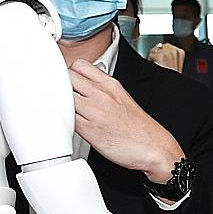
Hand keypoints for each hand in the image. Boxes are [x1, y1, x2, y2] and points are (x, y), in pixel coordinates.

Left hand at [69, 60, 183, 182]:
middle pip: (66, 77)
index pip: (79, 65)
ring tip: (61, 110)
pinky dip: (60, 120)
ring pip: (61, 97)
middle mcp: (101, 95)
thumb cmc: (140, 129)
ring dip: (57, 103)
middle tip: (59, 96)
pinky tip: (64, 123)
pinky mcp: (89, 130)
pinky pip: (64, 119)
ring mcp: (94, 112)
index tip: (66, 80)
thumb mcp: (124, 99)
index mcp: (111, 85)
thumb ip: (102, 90)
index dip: (68, 72)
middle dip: (59, 85)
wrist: (154, 148)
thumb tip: (83, 87)